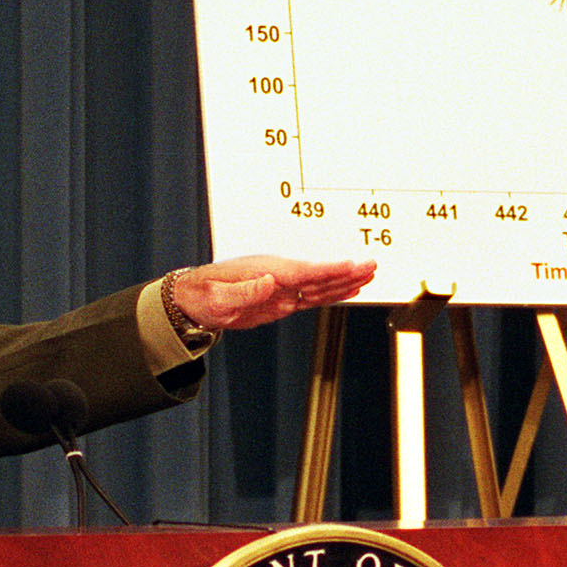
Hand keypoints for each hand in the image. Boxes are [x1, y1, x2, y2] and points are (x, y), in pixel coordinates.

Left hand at [176, 255, 376, 331]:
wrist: (194, 301)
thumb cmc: (203, 296)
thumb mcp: (218, 297)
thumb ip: (244, 291)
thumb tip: (268, 282)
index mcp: (266, 272)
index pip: (304, 272)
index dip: (329, 270)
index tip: (350, 265)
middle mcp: (279, 276)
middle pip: (319, 275)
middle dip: (346, 271)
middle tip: (372, 265)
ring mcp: (283, 288)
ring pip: (321, 285)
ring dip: (345, 281)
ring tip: (369, 275)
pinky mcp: (282, 300)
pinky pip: (313, 297)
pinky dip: (332, 293)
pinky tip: (348, 290)